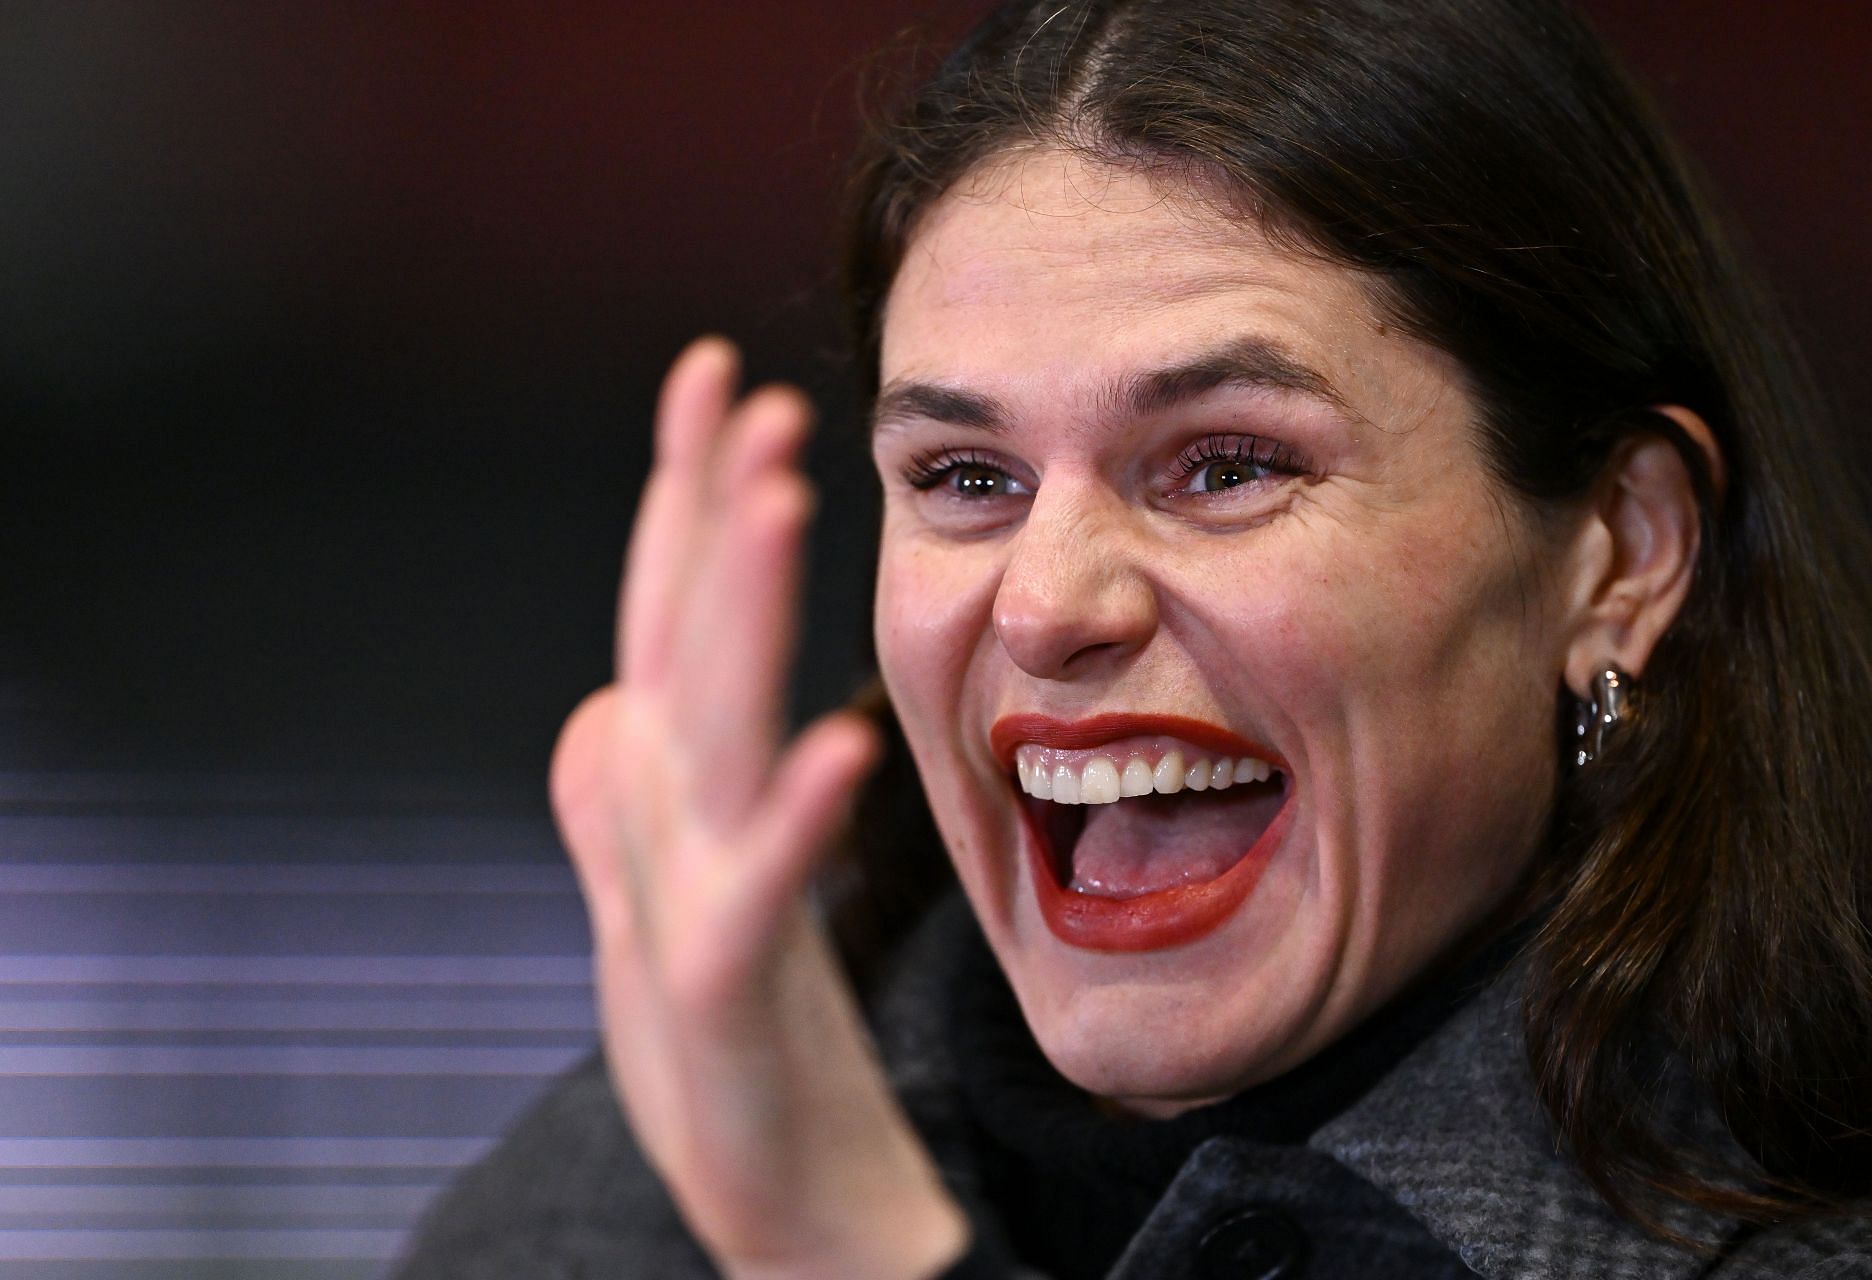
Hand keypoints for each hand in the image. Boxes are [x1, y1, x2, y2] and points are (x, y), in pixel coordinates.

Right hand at [550, 338, 968, 1279]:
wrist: (771, 1188)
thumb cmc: (732, 1032)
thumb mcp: (675, 891)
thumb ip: (629, 796)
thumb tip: (605, 705)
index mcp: (669, 785)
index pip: (671, 609)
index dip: (685, 490)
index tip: (717, 374)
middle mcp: (665, 822)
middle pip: (681, 641)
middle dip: (710, 512)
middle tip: (752, 396)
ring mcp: (684, 900)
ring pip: (708, 735)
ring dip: (737, 612)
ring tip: (776, 499)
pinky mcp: (718, 997)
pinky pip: (757, 898)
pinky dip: (793, 823)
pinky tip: (840, 746)